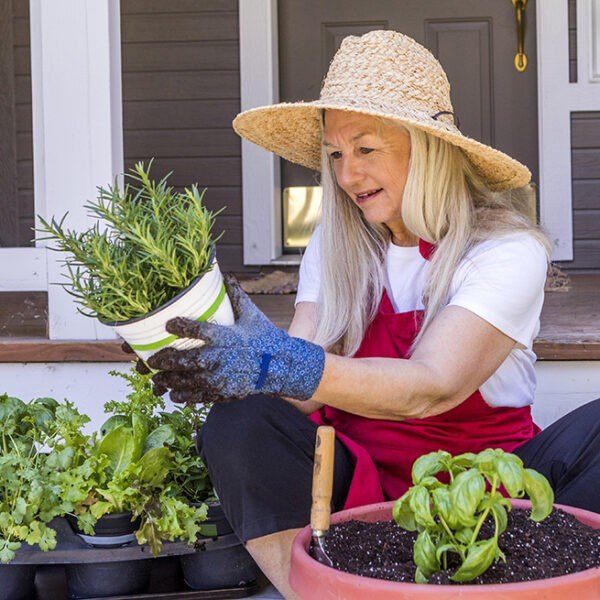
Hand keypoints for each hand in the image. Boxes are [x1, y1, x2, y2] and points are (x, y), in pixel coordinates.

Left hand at [147, 274, 324, 403]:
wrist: (282, 366)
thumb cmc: (265, 338)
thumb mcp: (251, 315)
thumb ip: (235, 296)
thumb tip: (226, 276)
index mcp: (225, 336)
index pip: (196, 329)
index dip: (179, 326)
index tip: (168, 324)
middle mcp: (219, 358)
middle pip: (184, 360)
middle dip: (164, 360)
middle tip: (152, 359)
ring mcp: (219, 378)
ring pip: (185, 381)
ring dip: (168, 379)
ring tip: (158, 377)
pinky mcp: (222, 392)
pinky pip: (196, 395)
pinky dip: (182, 394)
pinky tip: (174, 392)